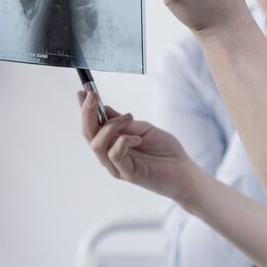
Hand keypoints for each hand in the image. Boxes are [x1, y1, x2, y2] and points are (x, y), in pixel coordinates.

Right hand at [78, 91, 198, 205]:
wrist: (184, 171)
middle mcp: (110, 155)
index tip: (82, 92)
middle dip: (88, 113)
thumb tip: (104, 109)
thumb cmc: (165, 151)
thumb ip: (123, 122)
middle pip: (89, 134)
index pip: (92, 126)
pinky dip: (124, 140)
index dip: (85, 110)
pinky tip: (138, 138)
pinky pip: (115, 154)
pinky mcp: (128, 174)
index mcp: (113, 143)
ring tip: (130, 117)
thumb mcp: (143, 129)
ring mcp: (117, 166)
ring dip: (111, 126)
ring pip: (98, 144)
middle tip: (93, 96)